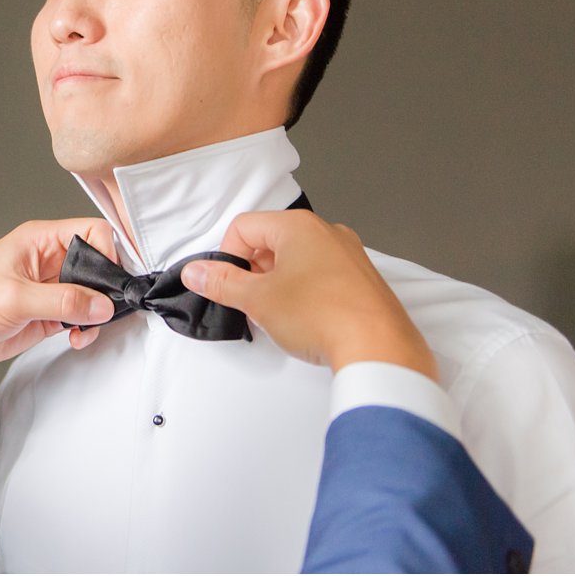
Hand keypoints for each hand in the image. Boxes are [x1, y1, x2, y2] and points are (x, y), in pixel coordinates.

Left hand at [0, 219, 117, 373]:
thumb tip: (102, 304)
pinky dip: (86, 328)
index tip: (120, 280)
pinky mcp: (47, 314)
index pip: (92, 232)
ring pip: (92, 293)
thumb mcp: (15, 298)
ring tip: (87, 328)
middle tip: (111, 309)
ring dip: (97, 312)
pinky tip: (77, 337)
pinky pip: (80, 316)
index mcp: (39, 239)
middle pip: (98, 264)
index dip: (112, 252)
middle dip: (108, 287)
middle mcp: (48, 260)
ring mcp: (49, 288)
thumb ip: (63, 300)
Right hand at [180, 210, 436, 379]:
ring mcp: (349, 255)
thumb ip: (221, 282)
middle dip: (254, 273)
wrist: (379, 349)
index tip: (231, 286)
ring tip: (282, 316)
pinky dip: (306, 294)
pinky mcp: (363, 280)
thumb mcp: (258, 300)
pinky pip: (322, 277)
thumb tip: (196, 272)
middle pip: (271, 242)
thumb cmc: (322, 316)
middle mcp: (327, 232)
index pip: (244, 227)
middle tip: (255, 304)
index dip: (229, 257)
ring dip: (279, 285)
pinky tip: (308, 321)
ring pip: (297, 260)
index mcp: (299, 226)